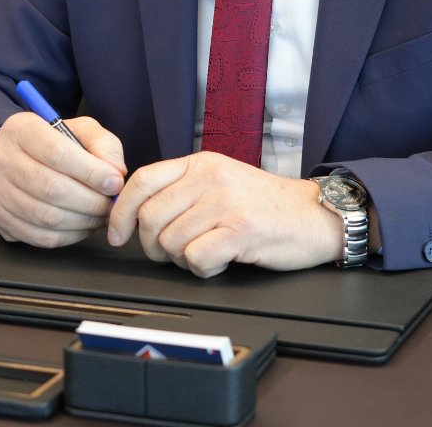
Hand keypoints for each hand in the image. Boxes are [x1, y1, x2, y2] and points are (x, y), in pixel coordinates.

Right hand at [0, 112, 125, 248]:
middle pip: (51, 188)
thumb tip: (116, 171)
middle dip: (91, 200)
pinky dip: (69, 235)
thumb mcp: (78, 130)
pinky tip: (84, 225)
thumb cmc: (50, 143)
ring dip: (83, 220)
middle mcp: (2, 160)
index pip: (58, 152)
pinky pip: (40, 236)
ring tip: (101, 214)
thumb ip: (102, 144)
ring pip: (46, 216)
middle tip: (111, 203)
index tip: (115, 182)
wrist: (9, 159)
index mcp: (21, 129)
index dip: (91, 171)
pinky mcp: (0, 219)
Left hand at [106, 152, 345, 277]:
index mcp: (200, 163)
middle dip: (152, 246)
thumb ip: (182, 190)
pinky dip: (204, 269)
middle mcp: (210, 177)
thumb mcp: (220, 181)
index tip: (117, 234)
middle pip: (150, 217)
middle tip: (172, 254)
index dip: (120, 212)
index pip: (141, 180)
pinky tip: (222, 261)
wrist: (314, 215)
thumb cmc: (265, 204)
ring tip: (207, 253)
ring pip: (170, 242)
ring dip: (182, 259)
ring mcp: (225, 202)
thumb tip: (133, 213)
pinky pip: (196, 258)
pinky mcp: (241, 229)